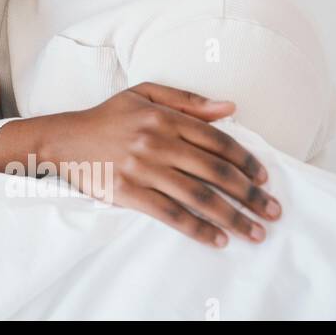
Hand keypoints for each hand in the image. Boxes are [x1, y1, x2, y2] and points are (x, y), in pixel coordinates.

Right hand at [0, 82, 279, 247]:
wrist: (62, 140)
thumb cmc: (106, 117)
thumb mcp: (143, 95)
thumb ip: (187, 100)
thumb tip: (230, 107)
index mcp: (163, 117)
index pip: (217, 140)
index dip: (246, 161)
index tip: (264, 178)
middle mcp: (156, 142)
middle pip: (215, 172)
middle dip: (250, 195)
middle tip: (273, 211)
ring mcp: (142, 169)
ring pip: (198, 196)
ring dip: (232, 217)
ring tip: (254, 233)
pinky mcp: (128, 193)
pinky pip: (170, 214)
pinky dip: (197, 229)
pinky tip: (217, 239)